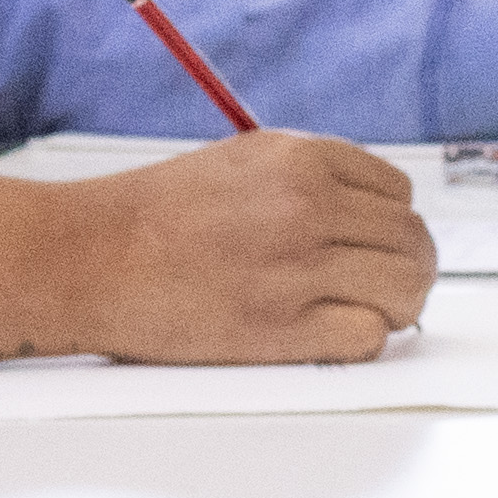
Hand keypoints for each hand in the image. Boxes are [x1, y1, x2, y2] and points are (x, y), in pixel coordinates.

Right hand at [58, 129, 429, 360]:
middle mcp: (307, 205)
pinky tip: (336, 335)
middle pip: (411, 240)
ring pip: (404, 289)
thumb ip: (304, 179)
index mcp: (299, 158)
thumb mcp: (239, 163)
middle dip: (409, 268)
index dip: (394, 224)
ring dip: (397, 306)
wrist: (86, 257)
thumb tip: (361, 214)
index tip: (378, 246)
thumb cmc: (149, 216)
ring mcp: (297, 266)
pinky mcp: (281, 327)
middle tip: (390, 289)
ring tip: (370, 314)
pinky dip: (363, 340)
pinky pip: (368, 337)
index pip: (398, 192)